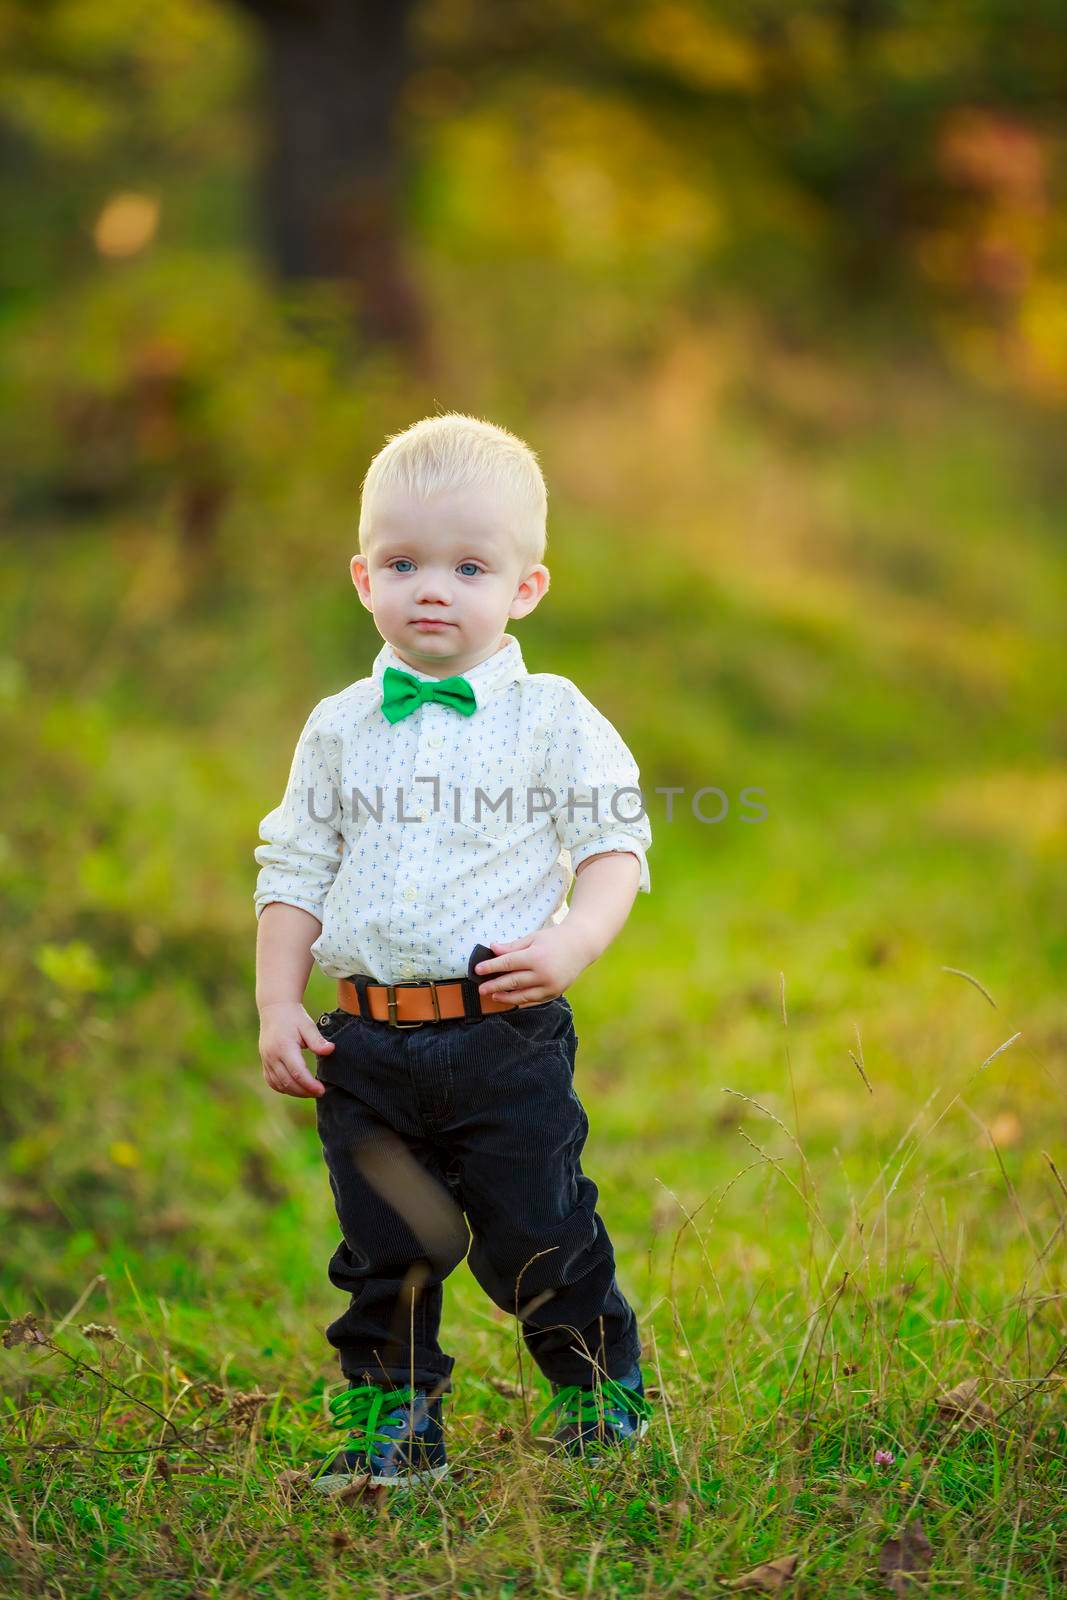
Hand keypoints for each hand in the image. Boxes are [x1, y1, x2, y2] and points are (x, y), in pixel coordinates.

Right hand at [258, 1001, 332, 1097]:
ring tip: (311, 1092)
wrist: (274, 1009)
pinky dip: (284, 1088)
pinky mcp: (264, 1062)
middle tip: (320, 1093)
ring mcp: (266, 1060)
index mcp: (284, 1047)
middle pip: (288, 1082)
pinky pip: (272, 1081)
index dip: (310, 1084)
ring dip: (295, 1092)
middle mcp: (272, 1056)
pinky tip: (296, 1088)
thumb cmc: (294, 1017)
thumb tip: (330, 1050)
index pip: (297, 1072)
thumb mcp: (308, 1025)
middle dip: (305, 1091)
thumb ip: (317, 1040)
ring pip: (279, 1085)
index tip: (322, 1090)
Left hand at [474, 923, 595, 1004]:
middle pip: (512, 982)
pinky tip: (510, 1000)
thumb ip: (513, 946)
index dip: (491, 967)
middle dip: (494, 985)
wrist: (581, 946)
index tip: (478, 970)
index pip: (508, 964)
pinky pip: (534, 1001)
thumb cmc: (555, 939)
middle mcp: (543, 974)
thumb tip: (493, 948)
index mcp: (536, 957)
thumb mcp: (533, 938)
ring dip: (505, 997)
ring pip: (522, 995)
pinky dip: (521, 1001)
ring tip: (493, 996)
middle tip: (480, 989)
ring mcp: (550, 986)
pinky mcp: (555, 993)